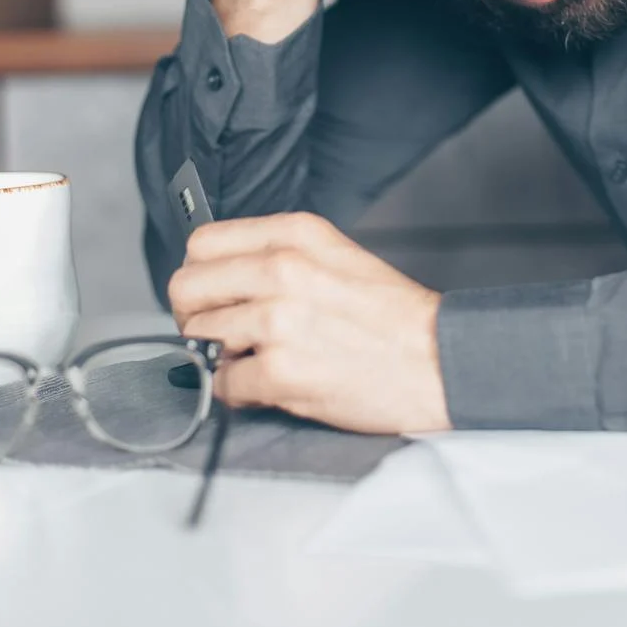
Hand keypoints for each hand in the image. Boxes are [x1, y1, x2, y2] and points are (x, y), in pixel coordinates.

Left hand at [168, 212, 450, 435]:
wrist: (439, 360)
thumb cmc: (392, 315)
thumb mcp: (336, 255)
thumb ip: (278, 255)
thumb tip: (219, 276)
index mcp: (296, 235)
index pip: (202, 243)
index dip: (201, 274)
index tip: (214, 295)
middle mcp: (283, 269)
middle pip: (186, 288)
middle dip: (195, 316)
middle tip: (221, 333)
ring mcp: (279, 321)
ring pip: (199, 338)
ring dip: (219, 357)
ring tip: (256, 361)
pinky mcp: (281, 372)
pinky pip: (221, 384)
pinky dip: (236, 391)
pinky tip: (267, 386)